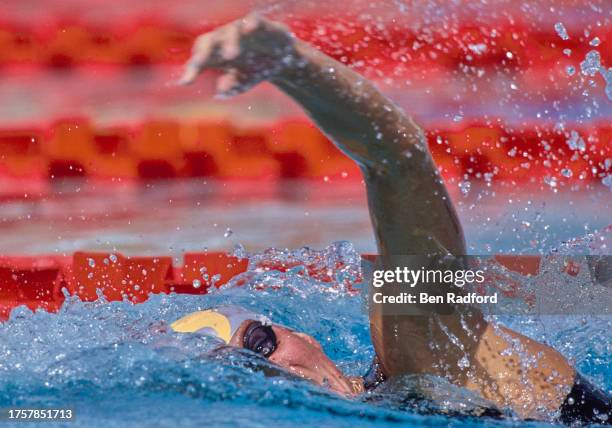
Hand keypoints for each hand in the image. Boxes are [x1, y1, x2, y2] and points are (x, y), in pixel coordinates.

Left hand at [178, 14, 296, 95]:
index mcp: (216, 55)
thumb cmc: (254, 70)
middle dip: (203, 52)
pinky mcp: (260, 25)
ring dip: (230, 42)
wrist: (281, 59)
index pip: (199, 59)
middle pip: (208, 41)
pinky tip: (250, 30)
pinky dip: (251, 23)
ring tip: (232, 55)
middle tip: (198, 63)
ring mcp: (242, 31)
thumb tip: (220, 91)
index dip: (192, 69)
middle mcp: (225, 40)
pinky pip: (254, 20)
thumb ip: (231, 86)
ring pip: (231, 31)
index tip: (185, 82)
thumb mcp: (243, 82)